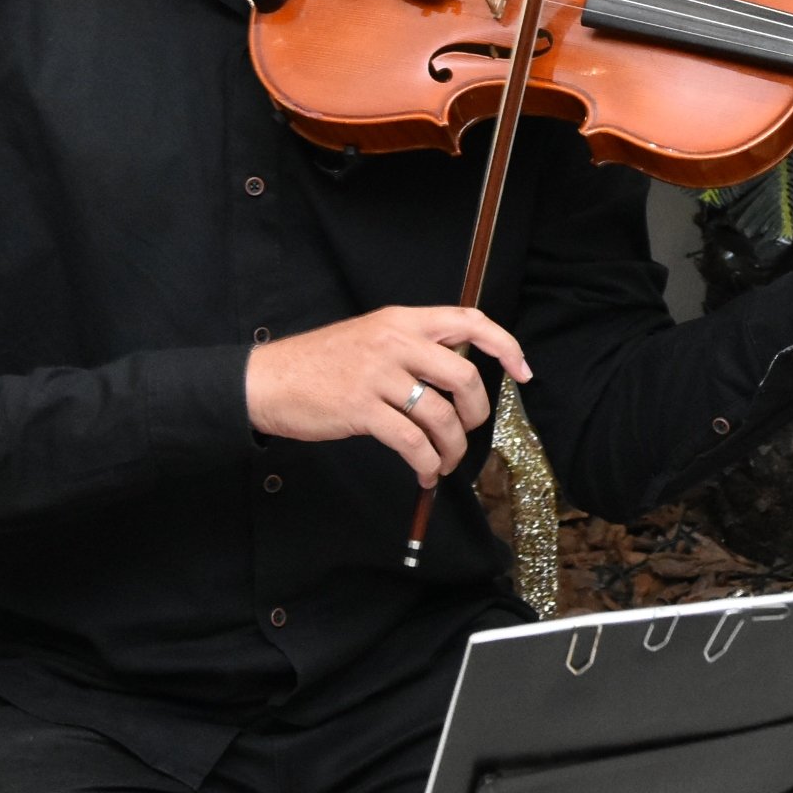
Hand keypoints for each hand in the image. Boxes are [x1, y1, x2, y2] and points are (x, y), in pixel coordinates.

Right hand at [245, 307, 532, 486]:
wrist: (268, 380)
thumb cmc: (321, 363)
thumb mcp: (372, 336)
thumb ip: (415, 345)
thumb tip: (461, 370)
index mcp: (402, 320)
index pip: (470, 322)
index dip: (506, 346)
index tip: (524, 373)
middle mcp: (395, 342)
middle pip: (465, 377)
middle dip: (478, 414)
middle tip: (470, 432)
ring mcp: (378, 375)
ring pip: (441, 416)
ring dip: (452, 448)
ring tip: (444, 462)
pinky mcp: (361, 409)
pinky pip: (413, 442)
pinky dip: (427, 463)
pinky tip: (425, 472)